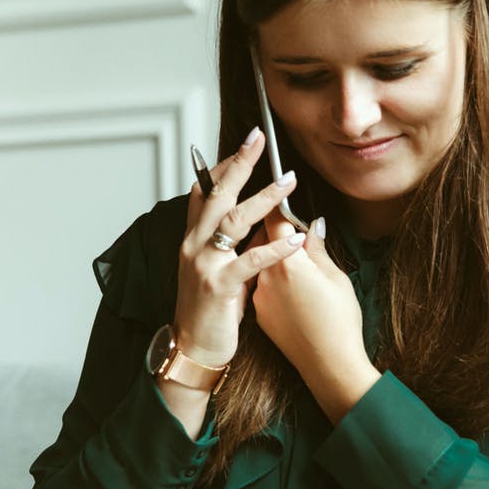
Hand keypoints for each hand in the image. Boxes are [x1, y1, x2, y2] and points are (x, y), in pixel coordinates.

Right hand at [172, 128, 306, 366]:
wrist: (193, 348)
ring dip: (264, 198)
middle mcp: (194, 245)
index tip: (246, 145)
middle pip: (217, 194)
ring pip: (233, 220)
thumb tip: (262, 223)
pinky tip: (295, 238)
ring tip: (289, 182)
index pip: (203, 191)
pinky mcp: (219, 287)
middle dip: (239, 164)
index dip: (223, 165)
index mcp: (193, 239)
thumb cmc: (209, 309)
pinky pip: (250, 261)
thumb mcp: (219, 268)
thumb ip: (235, 244)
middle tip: (259, 139)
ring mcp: (204, 264)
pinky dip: (275, 248)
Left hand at [252, 211, 380, 422]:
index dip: (277, 199)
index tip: (277, 185)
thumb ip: (318, 248)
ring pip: (260, 261)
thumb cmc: (340, 322)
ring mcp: (260, 295)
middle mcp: (267, 275)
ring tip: (294, 257)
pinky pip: (261, 283)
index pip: (274, 217)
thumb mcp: (336, 278)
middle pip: (262, 237)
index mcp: (288, 261)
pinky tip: (291, 285)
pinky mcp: (259, 312)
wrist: (328, 367)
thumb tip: (312, 226)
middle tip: (286, 219)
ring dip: (271, 252)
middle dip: (272, 226)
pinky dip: (271, 277)